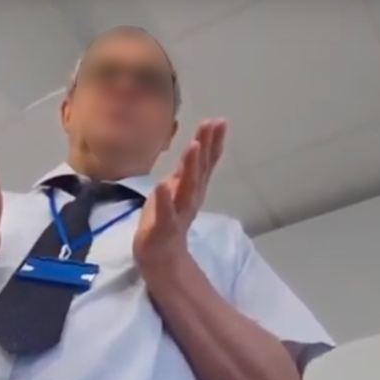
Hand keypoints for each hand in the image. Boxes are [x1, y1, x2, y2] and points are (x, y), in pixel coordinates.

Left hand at [133, 118, 226, 270]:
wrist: (160, 259)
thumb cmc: (167, 220)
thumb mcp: (179, 190)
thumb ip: (191, 169)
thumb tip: (201, 142)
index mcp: (192, 189)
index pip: (205, 163)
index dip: (213, 142)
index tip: (219, 120)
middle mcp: (189, 198)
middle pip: (199, 170)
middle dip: (205, 147)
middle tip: (212, 124)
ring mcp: (177, 213)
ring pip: (186, 188)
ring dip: (191, 168)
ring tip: (193, 147)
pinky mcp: (162, 229)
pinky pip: (164, 213)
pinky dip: (164, 200)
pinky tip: (162, 185)